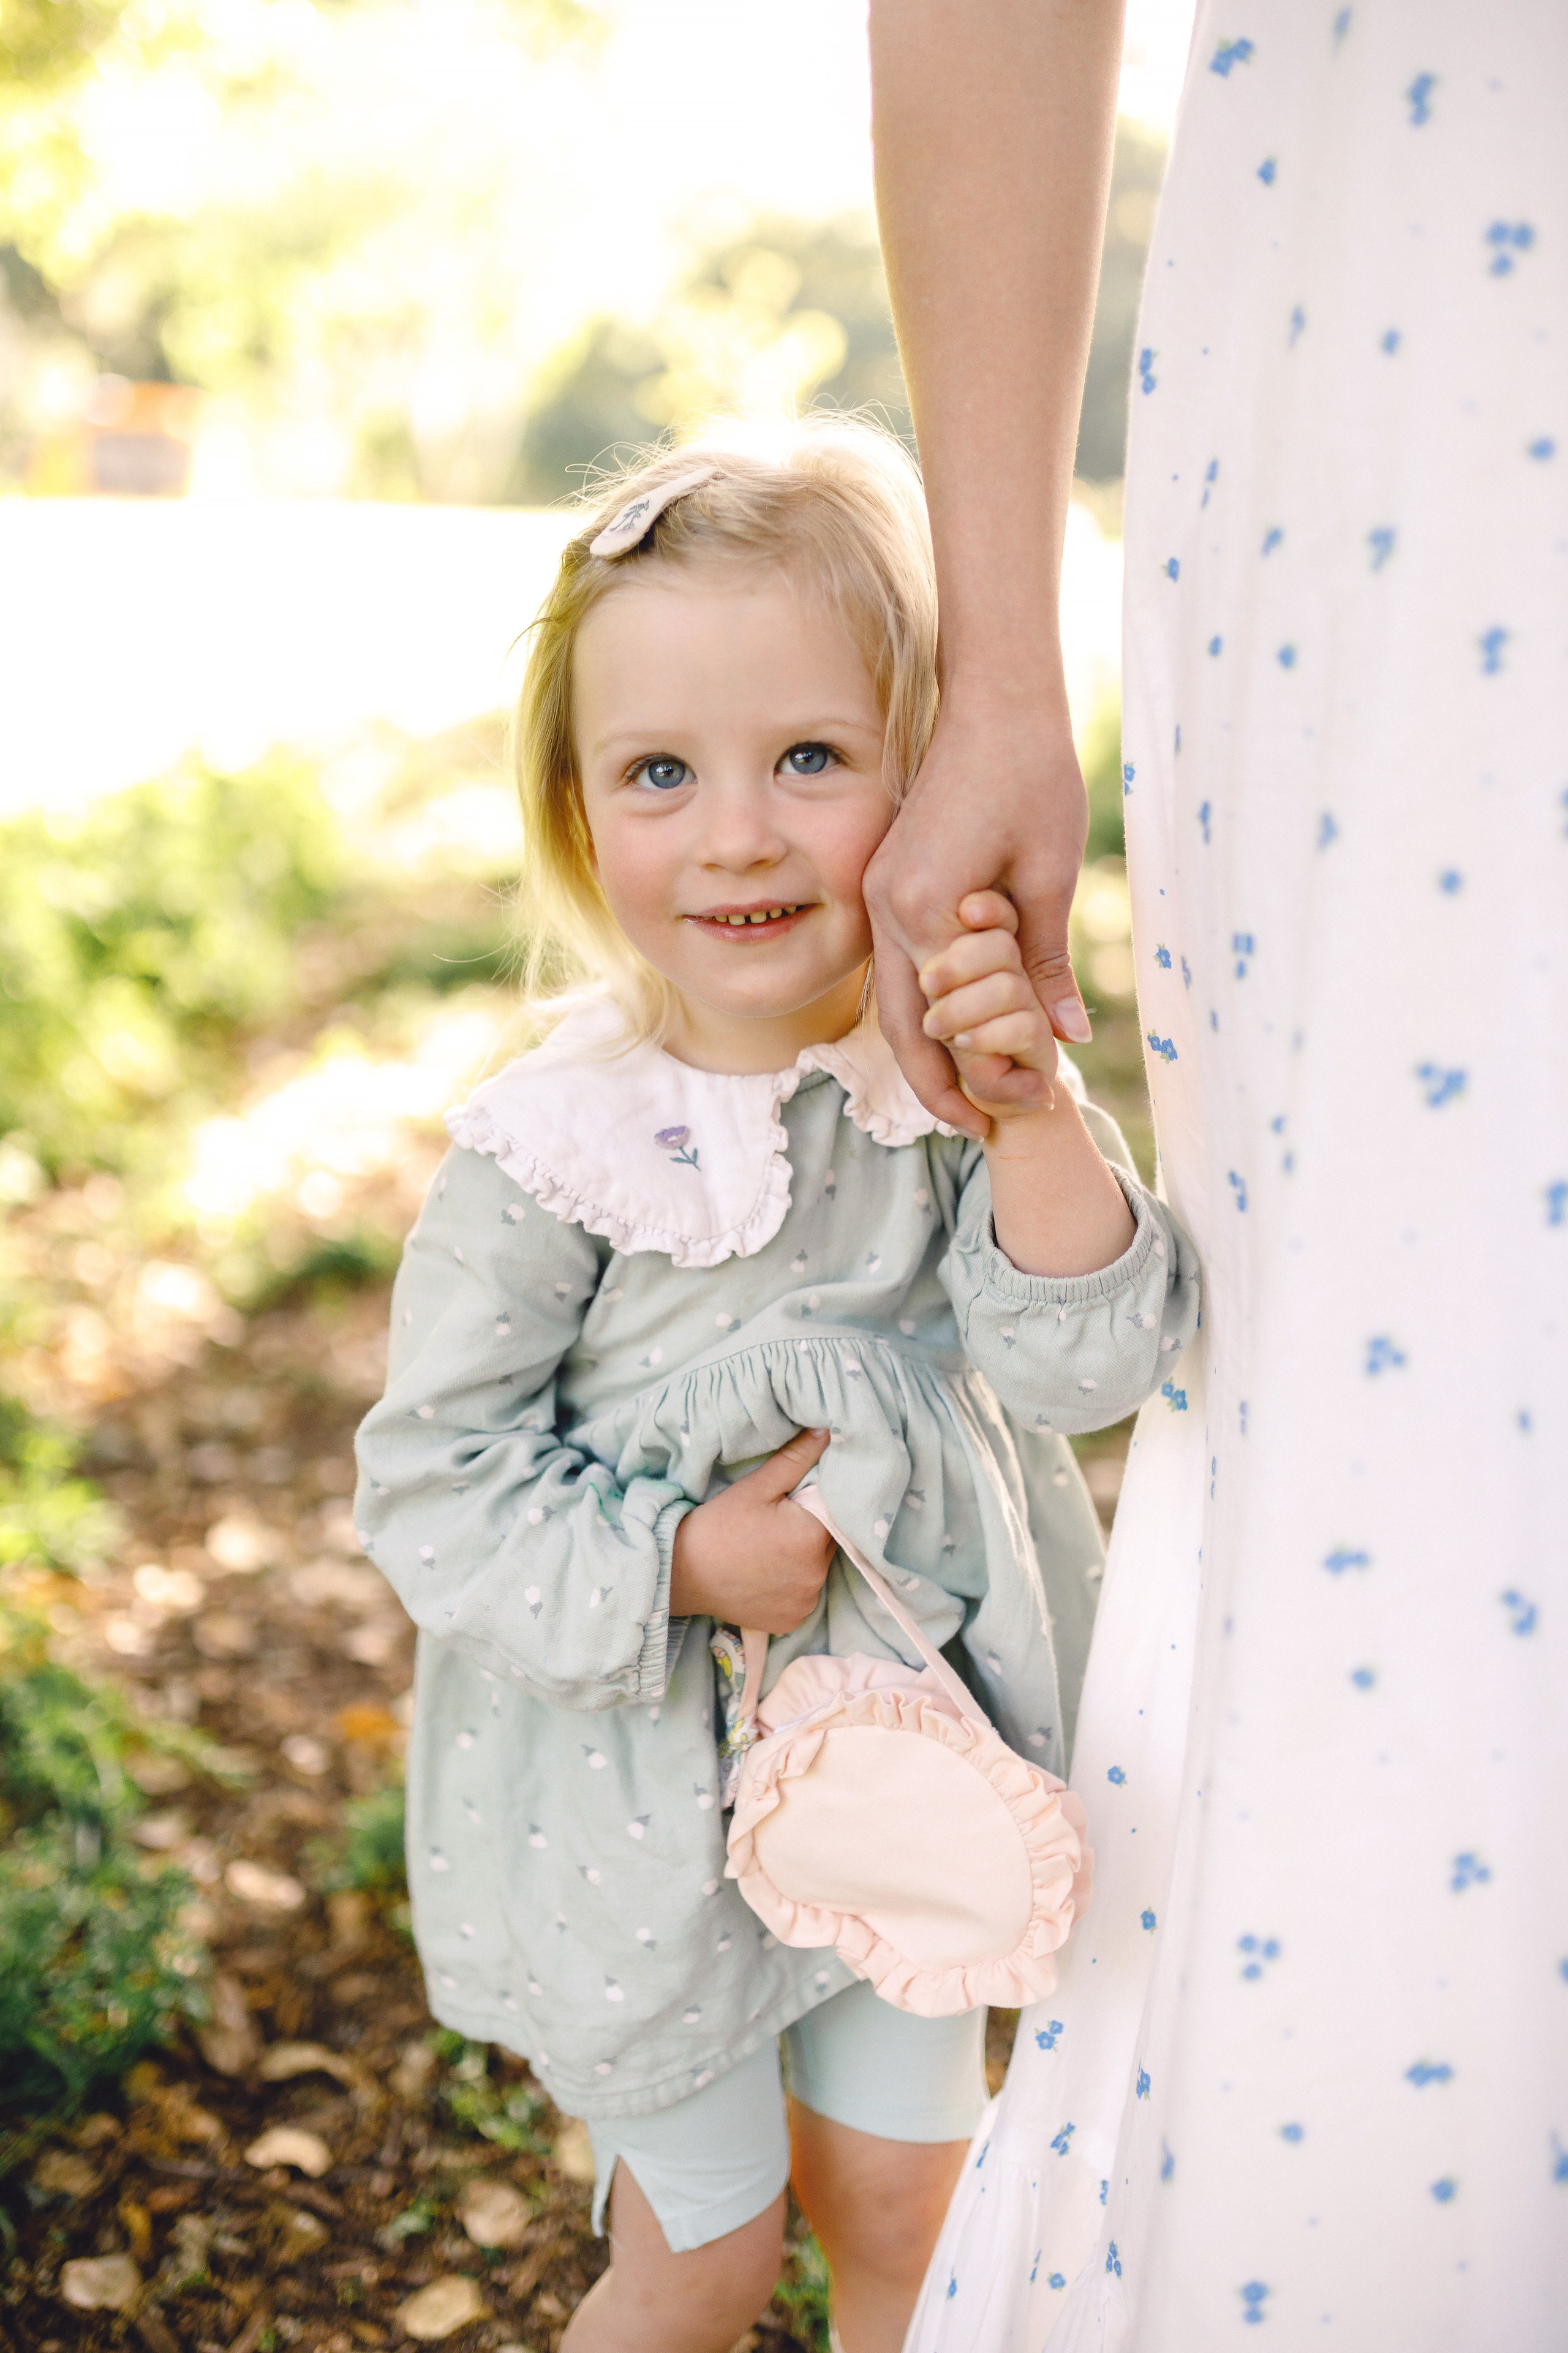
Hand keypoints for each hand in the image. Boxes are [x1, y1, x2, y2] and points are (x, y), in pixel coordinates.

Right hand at [669, 1427, 833, 1634]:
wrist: (681, 1573)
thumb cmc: (717, 1526)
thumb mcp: (756, 1487)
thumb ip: (796, 1459)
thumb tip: (827, 1432)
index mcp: (812, 1537)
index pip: (835, 1512)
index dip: (815, 1503)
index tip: (791, 1502)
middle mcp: (816, 1575)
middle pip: (828, 1542)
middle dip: (811, 1530)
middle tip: (775, 1524)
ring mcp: (804, 1603)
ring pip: (817, 1569)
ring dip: (803, 1558)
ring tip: (768, 1550)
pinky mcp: (791, 1621)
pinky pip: (803, 1595)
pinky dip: (792, 1585)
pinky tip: (767, 1574)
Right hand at [864, 697, 1090, 1138]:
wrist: (994, 700)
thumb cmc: (1031, 776)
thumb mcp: (1050, 877)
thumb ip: (1045, 965)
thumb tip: (1065, 1043)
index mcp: (925, 908)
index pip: (948, 1020)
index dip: (987, 1071)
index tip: (1034, 1101)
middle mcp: (887, 907)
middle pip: (903, 1027)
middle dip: (944, 1085)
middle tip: (987, 1130)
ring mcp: (879, 895)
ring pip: (894, 1003)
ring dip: (930, 1054)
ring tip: (971, 1100)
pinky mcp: (889, 882)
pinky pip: (901, 966)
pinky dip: (926, 1008)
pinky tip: (958, 1033)